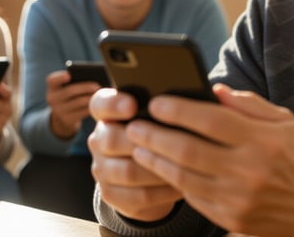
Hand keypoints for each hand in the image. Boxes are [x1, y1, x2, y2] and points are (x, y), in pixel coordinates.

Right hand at [45, 69, 99, 138]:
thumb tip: (94, 81)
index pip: (52, 80)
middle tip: (97, 85)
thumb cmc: (69, 94)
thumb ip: (76, 80)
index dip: (60, 77)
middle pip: (70, 91)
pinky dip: (92, 106)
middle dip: (85, 87)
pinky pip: (83, 112)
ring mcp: (59, 110)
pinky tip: (99, 102)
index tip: (69, 75)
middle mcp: (52, 98)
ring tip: (100, 93)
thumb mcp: (67, 86)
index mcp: (52, 86)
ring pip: (78, 102)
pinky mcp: (68, 120)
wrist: (63, 114)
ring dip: (91, 97)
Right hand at [87, 87, 183, 221]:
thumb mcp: (160, 117)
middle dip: (144, 141)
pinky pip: (138, 196)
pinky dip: (163, 192)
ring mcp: (102, 169)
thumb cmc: (161, 134)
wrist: (149, 175)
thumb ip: (166, 107)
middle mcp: (98, 140)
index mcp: (106, 114)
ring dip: (159, 169)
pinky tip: (182, 186)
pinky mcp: (111, 194)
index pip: (100, 104)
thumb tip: (195, 97)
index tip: (133, 105)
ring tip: (185, 166)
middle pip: (111, 139)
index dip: (114, 104)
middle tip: (174, 141)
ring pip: (128, 171)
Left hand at [124, 84, 293, 236]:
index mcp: (264, 140)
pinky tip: (162, 168)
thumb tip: (212, 89)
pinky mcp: (233, 218)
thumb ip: (247, 104)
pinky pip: (194, 198)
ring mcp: (240, 198)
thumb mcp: (285, 121)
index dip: (178, 110)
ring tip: (138, 146)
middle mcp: (250, 170)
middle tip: (134, 125)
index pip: (210, 120)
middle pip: (189, 150)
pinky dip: (174, 182)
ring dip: (156, 160)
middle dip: (155, 135)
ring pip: (184, 177)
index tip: (156, 102)